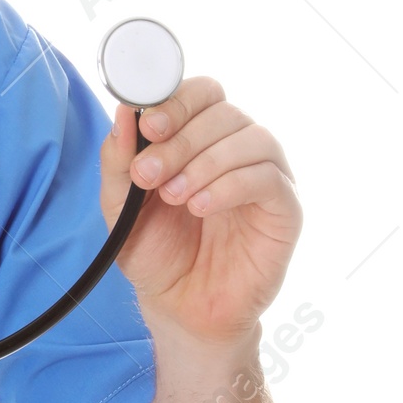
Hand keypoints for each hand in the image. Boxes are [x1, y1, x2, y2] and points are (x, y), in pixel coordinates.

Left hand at [100, 76, 302, 346]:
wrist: (180, 309)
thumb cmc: (155, 254)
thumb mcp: (120, 206)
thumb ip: (118, 160)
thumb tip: (124, 111)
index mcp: (200, 140)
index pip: (202, 93)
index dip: (177, 101)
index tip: (148, 126)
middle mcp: (237, 150)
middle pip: (224, 112)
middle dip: (181, 139)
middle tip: (148, 175)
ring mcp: (265, 176)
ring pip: (252, 138)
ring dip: (205, 161)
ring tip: (173, 196)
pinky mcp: (284, 209)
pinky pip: (268, 178)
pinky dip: (229, 186)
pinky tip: (200, 207)